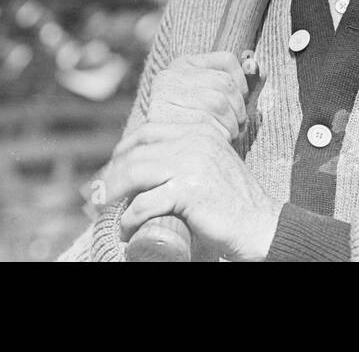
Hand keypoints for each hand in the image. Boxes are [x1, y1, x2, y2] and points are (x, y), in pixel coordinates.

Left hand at [104, 121, 283, 261]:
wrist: (261, 225)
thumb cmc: (233, 200)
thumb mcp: (211, 163)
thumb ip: (187, 153)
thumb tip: (148, 161)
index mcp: (199, 130)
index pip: (148, 131)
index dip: (124, 149)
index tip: (110, 168)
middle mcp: (194, 141)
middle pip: (136, 151)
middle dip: (110, 173)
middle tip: (97, 193)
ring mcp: (191, 164)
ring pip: (135, 172)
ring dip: (112, 193)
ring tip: (103, 208)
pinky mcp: (189, 192)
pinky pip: (146, 202)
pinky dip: (130, 218)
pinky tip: (126, 228)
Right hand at [146, 51, 249, 140]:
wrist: (180, 165)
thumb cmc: (209, 132)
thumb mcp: (230, 104)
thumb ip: (246, 84)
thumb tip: (256, 66)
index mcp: (184, 65)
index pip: (227, 60)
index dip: (243, 84)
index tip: (240, 103)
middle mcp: (169, 76)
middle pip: (224, 83)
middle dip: (239, 109)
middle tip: (236, 126)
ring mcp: (162, 95)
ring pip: (217, 102)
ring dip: (232, 125)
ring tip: (227, 135)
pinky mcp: (161, 118)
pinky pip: (205, 123)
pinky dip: (219, 136)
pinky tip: (215, 144)